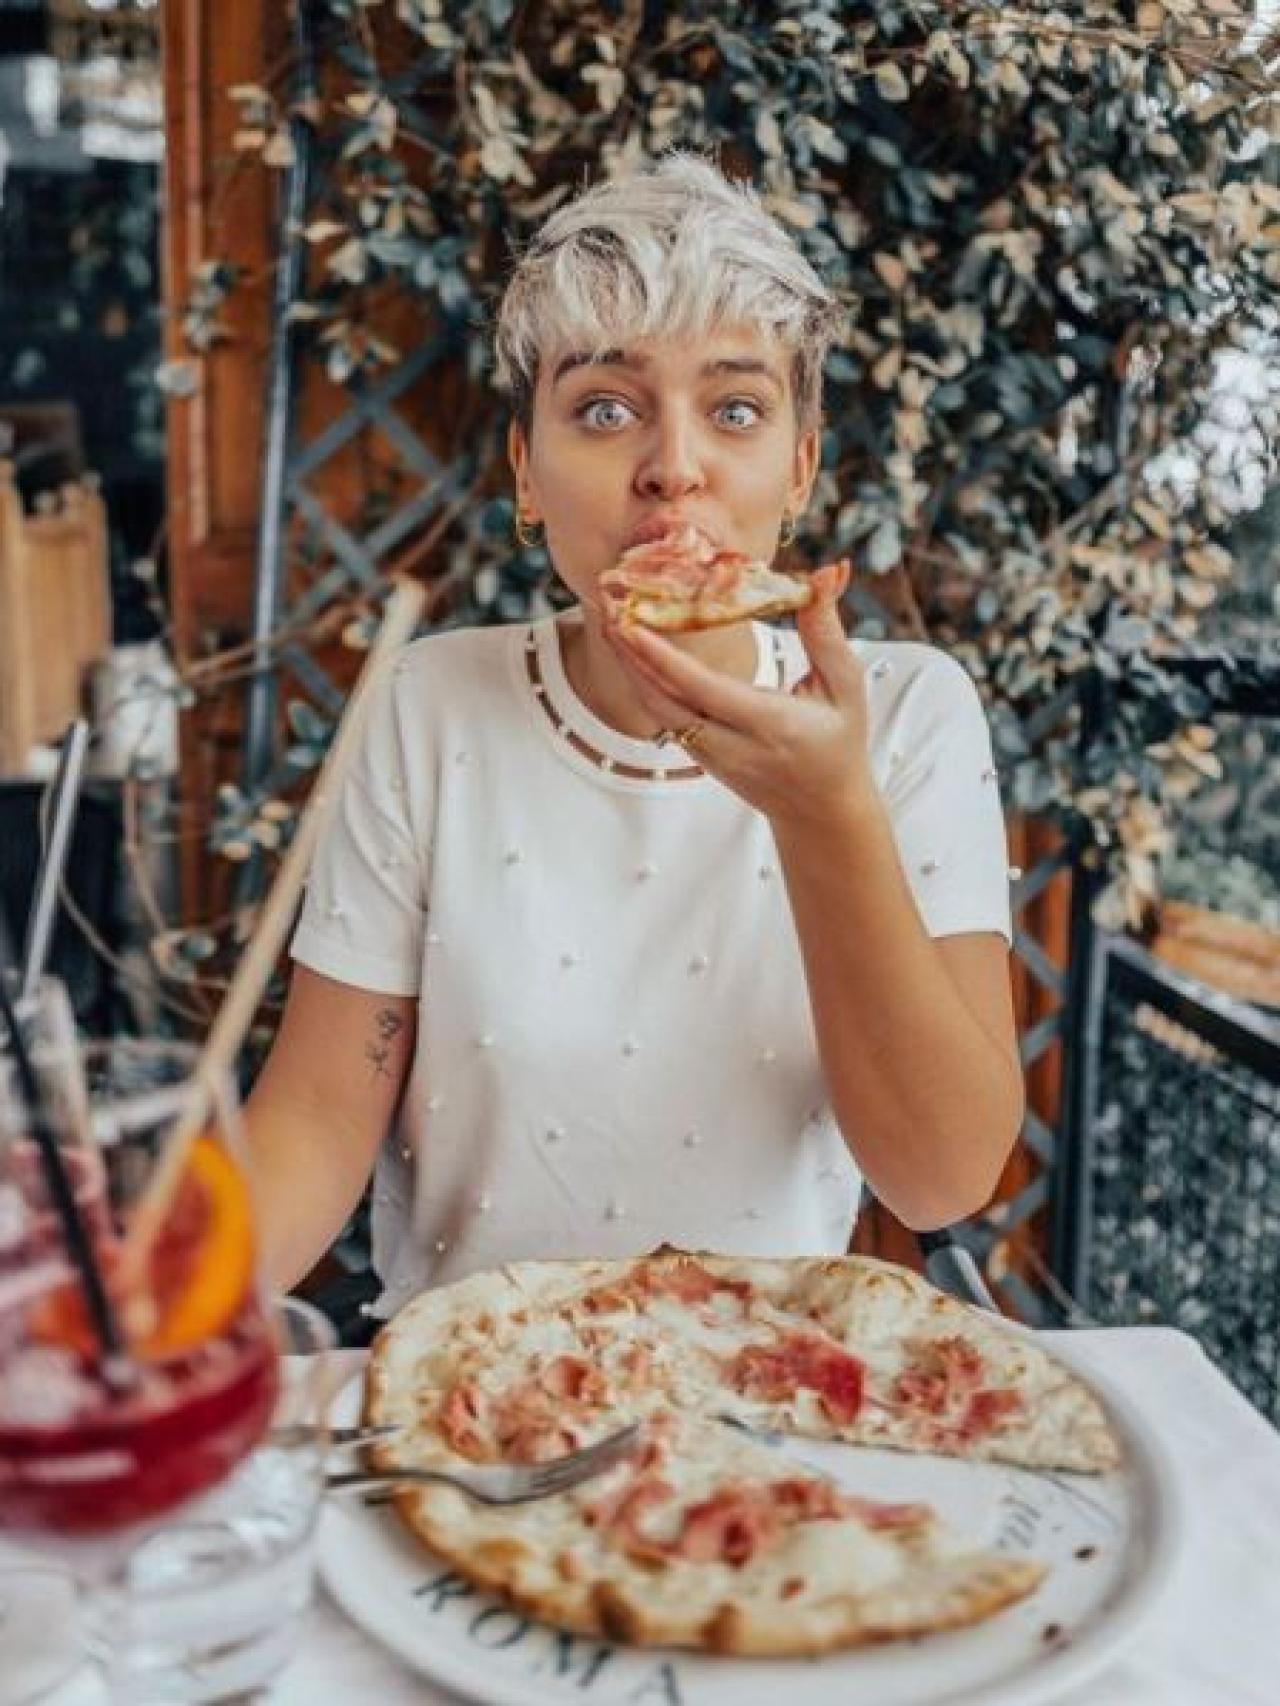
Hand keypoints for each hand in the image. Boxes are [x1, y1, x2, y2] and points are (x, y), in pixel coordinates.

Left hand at [603, 560, 876, 829]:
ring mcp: (710, 757)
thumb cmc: (839, 743)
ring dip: (631, 668)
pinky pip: (665, 718)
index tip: (633, 622)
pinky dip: (646, 684)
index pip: (704, 690)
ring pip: (658, 711)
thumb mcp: (844, 686)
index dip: (663, 658)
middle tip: (609, 607)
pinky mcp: (699, 759)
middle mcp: (733, 746)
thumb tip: (829, 570)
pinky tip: (635, 652)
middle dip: (631, 655)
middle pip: (666, 701)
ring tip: (612, 623)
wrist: (822, 813)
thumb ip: (827, 630)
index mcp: (771, 726)